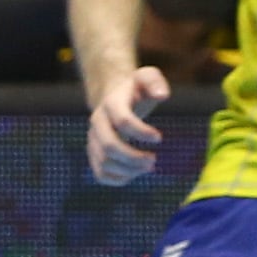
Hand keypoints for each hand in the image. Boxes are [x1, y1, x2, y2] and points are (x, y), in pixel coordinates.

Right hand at [86, 63, 170, 184]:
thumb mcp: (146, 77)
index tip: (159, 138)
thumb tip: (162, 95)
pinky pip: (100, 173)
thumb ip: (154, 81)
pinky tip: (136, 174)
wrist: (114, 97)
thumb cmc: (135, 88)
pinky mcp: (94, 153)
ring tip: (149, 167)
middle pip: (109, 145)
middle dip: (133, 157)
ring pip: (103, 162)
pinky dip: (118, 180)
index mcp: (111, 103)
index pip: (123, 121)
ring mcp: (93, 139)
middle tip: (153, 160)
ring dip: (128, 170)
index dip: (142, 132)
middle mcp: (97, 122)